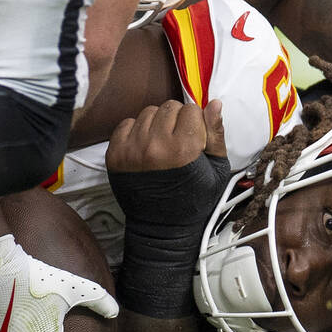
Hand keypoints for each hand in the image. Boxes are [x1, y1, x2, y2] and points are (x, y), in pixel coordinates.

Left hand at [106, 100, 230, 318]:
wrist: (162, 229)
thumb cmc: (195, 200)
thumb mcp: (216, 170)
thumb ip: (216, 134)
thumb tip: (214, 102)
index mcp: (183, 149)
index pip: (191, 110)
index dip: (197, 123)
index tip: (196, 140)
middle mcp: (155, 145)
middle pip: (169, 107)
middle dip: (178, 120)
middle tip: (179, 142)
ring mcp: (131, 149)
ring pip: (148, 112)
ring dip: (157, 124)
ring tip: (162, 145)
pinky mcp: (114, 154)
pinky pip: (126, 123)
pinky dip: (137, 131)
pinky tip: (146, 148)